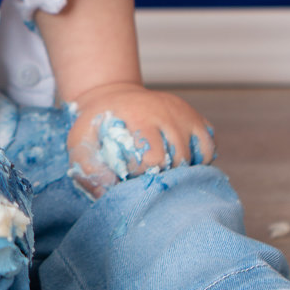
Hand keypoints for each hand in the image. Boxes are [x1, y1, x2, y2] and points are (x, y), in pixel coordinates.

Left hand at [65, 82, 215, 198]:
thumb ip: (89, 170)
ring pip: (199, 155)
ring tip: (161, 170)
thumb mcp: (80, 143)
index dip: (143, 173)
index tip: (129, 173)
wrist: (111, 96)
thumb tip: (110, 193)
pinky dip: (200, 160)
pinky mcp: (196, 118)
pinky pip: (209, 147)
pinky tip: (179, 163)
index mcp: (138, 116)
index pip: (154, 158)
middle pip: (180, 158)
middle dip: (164, 174)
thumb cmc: (96, 127)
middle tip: (146, 174)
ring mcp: (184, 114)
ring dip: (182, 170)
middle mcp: (166, 112)